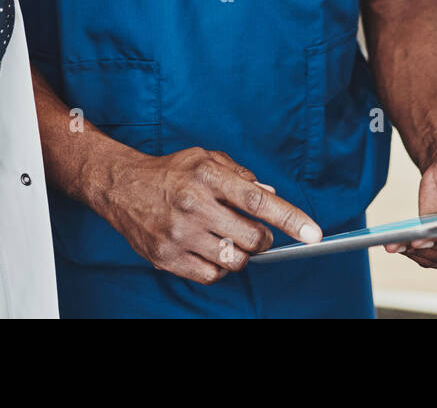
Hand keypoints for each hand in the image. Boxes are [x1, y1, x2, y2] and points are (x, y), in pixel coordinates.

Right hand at [99, 147, 321, 284]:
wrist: (123, 187)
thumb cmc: (172, 172)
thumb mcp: (207, 159)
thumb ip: (242, 176)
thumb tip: (272, 197)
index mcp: (207, 176)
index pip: (257, 201)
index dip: (289, 219)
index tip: (313, 234)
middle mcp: (193, 205)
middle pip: (251, 237)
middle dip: (262, 239)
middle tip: (255, 232)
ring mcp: (178, 234)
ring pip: (234, 261)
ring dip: (240, 254)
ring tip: (228, 238)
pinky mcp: (166, 258)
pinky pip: (211, 276)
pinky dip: (219, 268)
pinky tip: (210, 250)